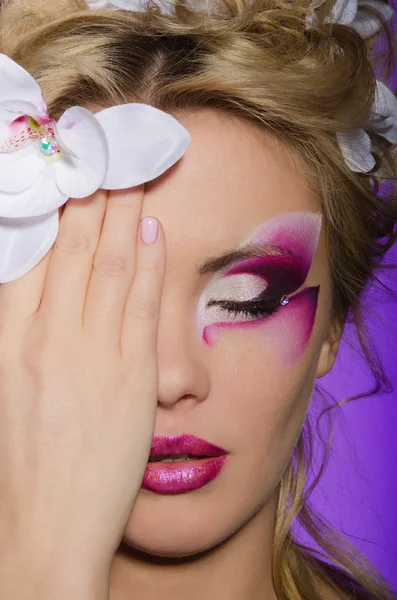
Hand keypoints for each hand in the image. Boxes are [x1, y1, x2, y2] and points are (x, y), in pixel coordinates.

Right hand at [0, 186, 163, 577]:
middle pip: (69, 247)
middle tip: (103, 152)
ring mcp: (90, 357)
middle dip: (89, 195)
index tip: (64, 175)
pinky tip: (152, 230)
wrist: (42, 537)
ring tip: (132, 175)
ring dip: (122, 215)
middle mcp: (45, 339)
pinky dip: (147, 263)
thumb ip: (23, 332)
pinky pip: (140, 306)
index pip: (29, 255)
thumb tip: (42, 284)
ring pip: (107, 265)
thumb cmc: (18, 466)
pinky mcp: (130, 380)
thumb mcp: (7, 387)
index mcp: (7, 341)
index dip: (49, 208)